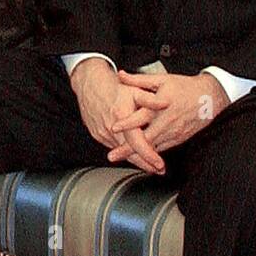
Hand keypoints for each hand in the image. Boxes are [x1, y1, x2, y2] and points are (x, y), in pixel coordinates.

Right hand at [69, 57, 165, 174]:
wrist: (90, 85)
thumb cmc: (114, 88)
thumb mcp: (135, 90)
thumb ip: (151, 100)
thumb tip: (165, 103)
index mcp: (121, 117)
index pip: (137, 143)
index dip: (149, 156)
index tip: (160, 165)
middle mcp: (110, 128)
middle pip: (129, 154)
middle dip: (145, 164)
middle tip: (158, 169)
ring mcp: (102, 133)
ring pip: (121, 152)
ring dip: (135, 159)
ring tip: (150, 164)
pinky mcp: (97, 135)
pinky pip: (114, 147)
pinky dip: (124, 151)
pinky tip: (134, 153)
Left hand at [108, 70, 228, 160]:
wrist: (210, 98)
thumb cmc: (185, 88)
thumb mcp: (162, 80)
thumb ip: (139, 80)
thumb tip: (120, 74)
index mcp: (160, 106)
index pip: (141, 117)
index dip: (127, 123)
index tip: (113, 128)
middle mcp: (166, 122)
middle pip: (145, 139)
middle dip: (128, 149)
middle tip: (112, 156)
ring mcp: (173, 133)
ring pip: (153, 148)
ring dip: (137, 155)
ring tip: (122, 159)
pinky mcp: (178, 139)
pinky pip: (162, 149)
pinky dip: (150, 155)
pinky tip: (139, 158)